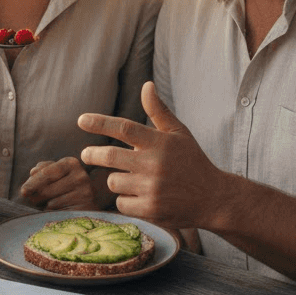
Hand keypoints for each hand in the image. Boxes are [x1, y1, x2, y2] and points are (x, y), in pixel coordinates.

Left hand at [20, 157, 101, 210]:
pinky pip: (60, 212)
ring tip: (47, 205)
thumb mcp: (53, 176)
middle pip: (46, 187)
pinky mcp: (85, 207)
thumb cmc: (64, 189)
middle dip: (35, 195)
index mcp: (70, 163)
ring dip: (44, 205)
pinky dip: (53, 212)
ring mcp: (85, 191)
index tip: (23, 191)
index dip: (32, 182)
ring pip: (51, 201)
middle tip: (31, 200)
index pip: (45, 172)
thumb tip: (33, 171)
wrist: (84, 209)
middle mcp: (80, 175)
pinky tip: (56, 211)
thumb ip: (42, 170)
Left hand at [77, 82, 223, 230]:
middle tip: (86, 154)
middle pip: (110, 156)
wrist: (214, 199)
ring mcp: (152, 189)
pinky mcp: (151, 210)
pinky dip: (125, 200)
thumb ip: (159, 111)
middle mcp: (155, 164)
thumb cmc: (192, 162)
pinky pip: (121, 203)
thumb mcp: (179, 134)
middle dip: (92, 154)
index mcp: (160, 143)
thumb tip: (146, 85)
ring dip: (115, 180)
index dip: (100, 123)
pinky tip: (139, 197)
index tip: (81, 120)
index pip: (124, 128)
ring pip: (113, 182)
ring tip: (130, 179)